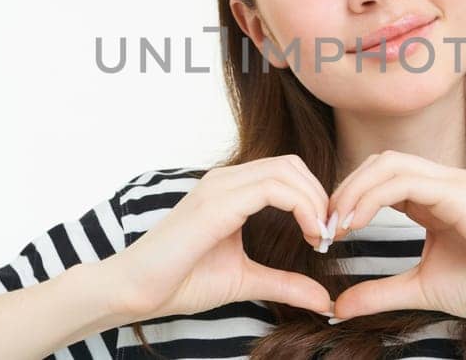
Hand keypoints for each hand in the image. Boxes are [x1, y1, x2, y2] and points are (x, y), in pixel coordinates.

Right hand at [108, 155, 336, 320]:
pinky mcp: (216, 203)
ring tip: (320, 236)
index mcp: (231, 190)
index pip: (286, 172)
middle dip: (320, 195)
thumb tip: (325, 300)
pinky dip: (302, 207)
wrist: (137, 291)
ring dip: (314, 200)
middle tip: (328, 234)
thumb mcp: (247, 280)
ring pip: (286, 171)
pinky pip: (272, 189)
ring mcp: (219, 187)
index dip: (315, 198)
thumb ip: (285, 283)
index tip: (324, 236)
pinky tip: (309, 235)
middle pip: (292, 165)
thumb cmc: (182, 281)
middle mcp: (225, 180)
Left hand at [324, 150, 465, 325]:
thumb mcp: (419, 289)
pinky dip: (373, 197)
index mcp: (435, 197)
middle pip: (380, 162)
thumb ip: (379, 292)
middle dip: (346, 188)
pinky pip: (406, 181)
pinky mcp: (462, 194)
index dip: (349, 198)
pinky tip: (356, 223)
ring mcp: (454, 183)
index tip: (328, 233)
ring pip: (389, 164)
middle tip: (324, 225)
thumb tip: (337, 305)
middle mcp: (444, 182)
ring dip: (354, 190)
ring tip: (336, 224)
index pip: (381, 177)